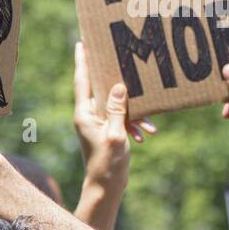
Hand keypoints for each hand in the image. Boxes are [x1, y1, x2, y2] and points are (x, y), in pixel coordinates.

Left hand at [72, 41, 153, 181]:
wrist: (106, 187)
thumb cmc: (108, 163)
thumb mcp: (115, 134)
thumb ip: (117, 109)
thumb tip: (118, 85)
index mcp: (84, 113)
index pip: (82, 81)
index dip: (82, 61)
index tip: (81, 42)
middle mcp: (88, 114)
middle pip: (99, 87)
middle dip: (111, 75)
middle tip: (117, 54)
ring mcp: (98, 122)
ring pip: (116, 104)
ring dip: (132, 110)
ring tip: (147, 122)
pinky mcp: (108, 129)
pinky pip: (122, 118)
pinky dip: (134, 123)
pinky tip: (146, 133)